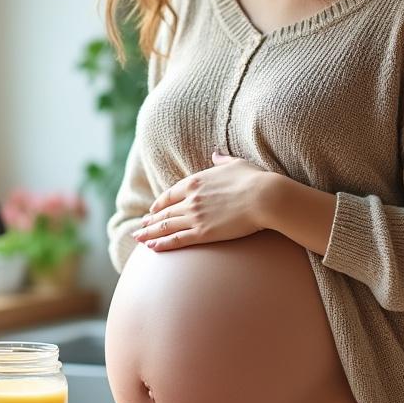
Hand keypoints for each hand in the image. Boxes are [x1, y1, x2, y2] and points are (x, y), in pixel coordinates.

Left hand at [132, 152, 268, 250]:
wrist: (265, 197)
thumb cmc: (255, 179)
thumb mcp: (236, 164)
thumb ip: (222, 161)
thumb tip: (215, 154)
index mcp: (195, 182)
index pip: (170, 194)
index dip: (159, 203)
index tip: (152, 210)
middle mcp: (190, 199)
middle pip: (164, 212)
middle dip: (150, 221)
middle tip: (140, 226)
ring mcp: (195, 216)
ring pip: (166, 226)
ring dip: (150, 233)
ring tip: (139, 238)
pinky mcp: (202, 233)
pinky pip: (177, 239)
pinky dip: (162, 244)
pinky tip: (151, 248)